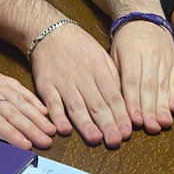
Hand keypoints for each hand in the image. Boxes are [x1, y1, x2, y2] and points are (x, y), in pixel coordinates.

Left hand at [0, 27, 55, 149]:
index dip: (12, 135)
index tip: (26, 146)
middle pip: (14, 114)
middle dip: (32, 129)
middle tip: (48, 142)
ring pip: (21, 103)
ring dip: (38, 117)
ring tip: (52, 129)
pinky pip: (19, 90)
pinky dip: (33, 100)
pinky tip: (44, 109)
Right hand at [30, 22, 131, 146]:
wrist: (49, 32)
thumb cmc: (79, 46)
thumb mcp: (101, 56)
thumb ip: (113, 78)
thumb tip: (125, 101)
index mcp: (98, 70)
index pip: (113, 96)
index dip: (120, 115)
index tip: (127, 132)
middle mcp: (82, 78)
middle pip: (97, 104)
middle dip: (107, 124)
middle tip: (115, 141)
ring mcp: (63, 83)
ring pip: (77, 106)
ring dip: (86, 124)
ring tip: (95, 139)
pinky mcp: (46, 87)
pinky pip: (52, 103)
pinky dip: (58, 117)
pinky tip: (64, 130)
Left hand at [110, 20, 173, 133]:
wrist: (145, 16)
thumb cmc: (125, 41)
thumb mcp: (115, 53)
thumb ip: (117, 76)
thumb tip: (118, 103)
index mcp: (131, 54)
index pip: (132, 82)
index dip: (134, 102)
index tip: (135, 120)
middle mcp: (150, 56)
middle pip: (149, 87)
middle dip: (150, 109)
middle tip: (150, 128)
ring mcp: (165, 58)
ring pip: (163, 85)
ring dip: (163, 107)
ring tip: (162, 124)